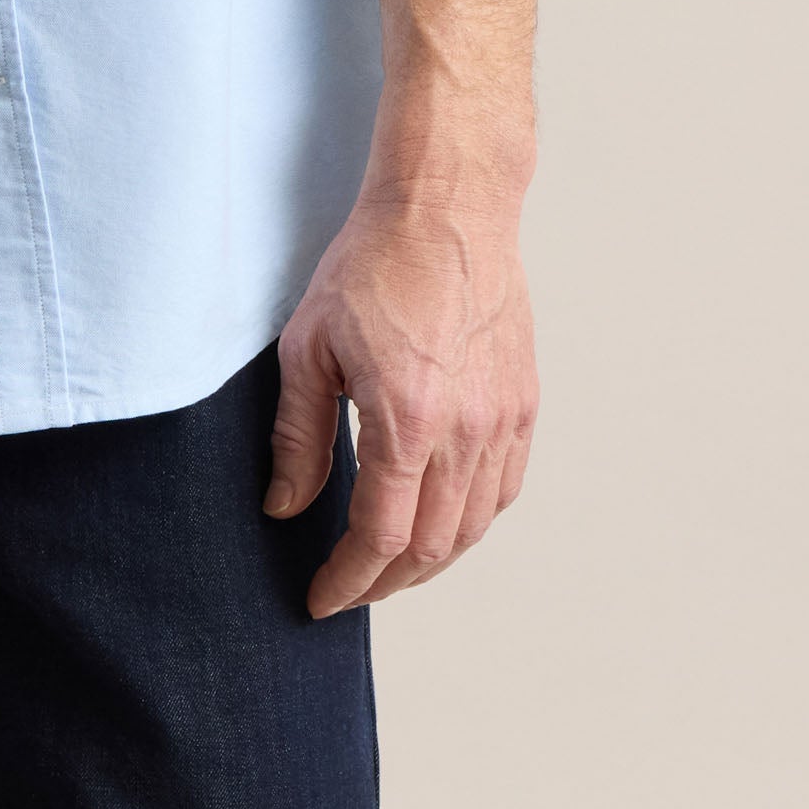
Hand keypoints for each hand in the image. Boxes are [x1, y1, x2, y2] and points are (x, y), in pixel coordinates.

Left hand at [264, 185, 538, 616]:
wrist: (445, 209)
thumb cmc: (373, 266)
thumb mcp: (309, 346)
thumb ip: (297, 436)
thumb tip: (285, 506)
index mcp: (407, 420)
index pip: (380, 537)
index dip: (348, 581)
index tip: (320, 599)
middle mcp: (466, 432)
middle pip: (430, 546)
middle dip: (384, 583)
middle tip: (347, 588)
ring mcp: (503, 420)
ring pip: (472, 527)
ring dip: (428, 560)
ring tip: (388, 566)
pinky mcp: (523, 404)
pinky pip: (503, 490)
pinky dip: (470, 522)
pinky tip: (440, 519)